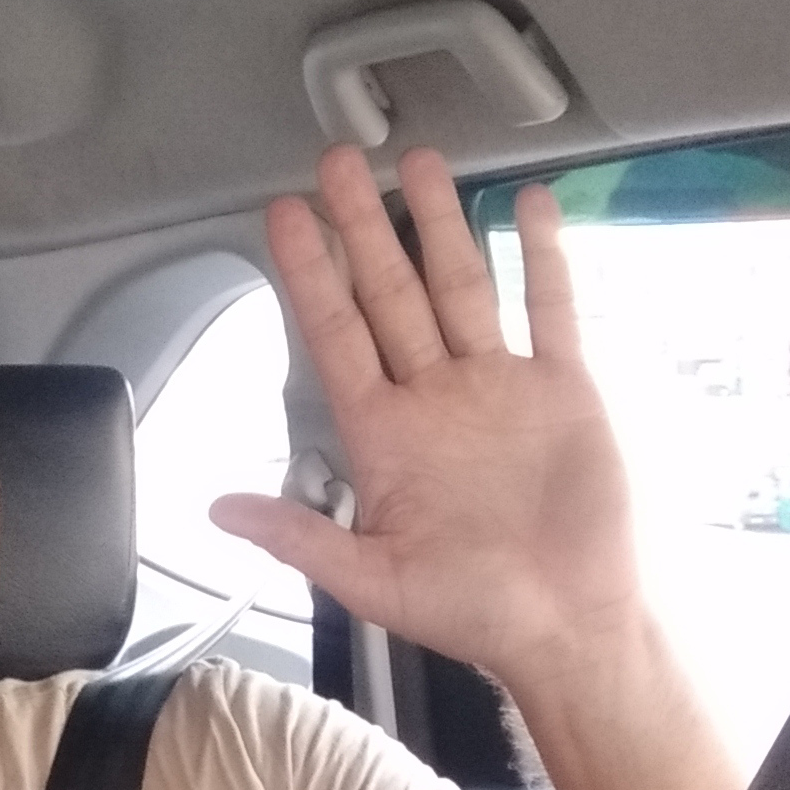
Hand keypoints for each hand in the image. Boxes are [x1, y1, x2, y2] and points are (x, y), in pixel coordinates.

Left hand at [215, 144, 642, 677]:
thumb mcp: (373, 584)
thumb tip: (218, 509)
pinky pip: (549, 308)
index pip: (336, 336)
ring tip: (416, 161)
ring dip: (439, 223)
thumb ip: (300, 537)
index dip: (309, 275)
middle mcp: (435, 398)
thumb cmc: (474, 614)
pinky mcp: (563, 389)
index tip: (283, 215)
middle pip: (391, 294)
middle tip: (336, 162)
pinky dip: (541, 256)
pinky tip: (526, 203)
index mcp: (385, 437)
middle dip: (363, 227)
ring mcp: (498, 387)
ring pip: (461, 286)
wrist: (571, 628)